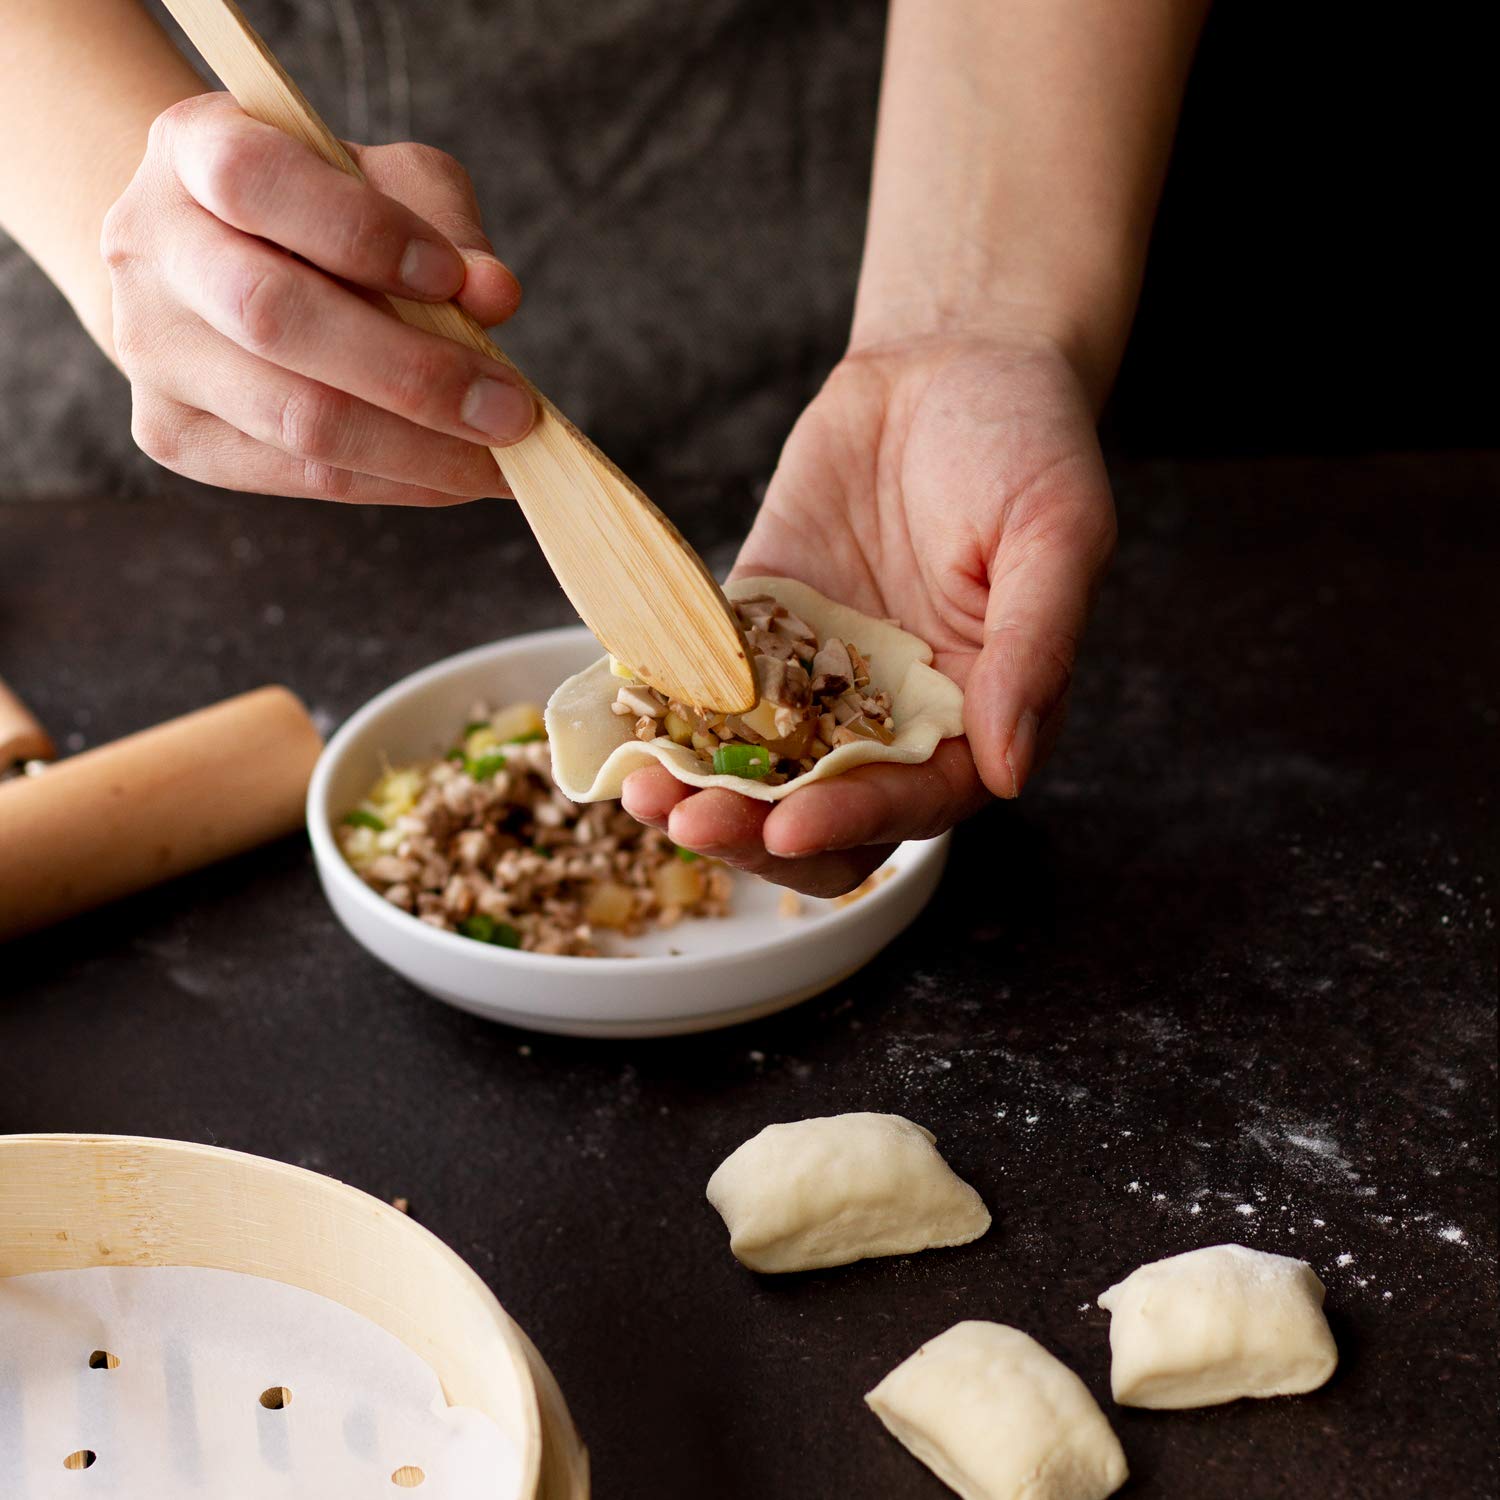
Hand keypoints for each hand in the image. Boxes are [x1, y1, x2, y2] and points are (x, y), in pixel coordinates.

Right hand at [101, 93, 533, 504]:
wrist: (227, 268)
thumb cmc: (328, 214)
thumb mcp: (391, 184)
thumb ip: (444, 224)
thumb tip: (494, 295)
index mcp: (192, 148)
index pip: (255, 181)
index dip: (363, 233)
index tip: (456, 280)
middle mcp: (147, 247)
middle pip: (273, 317)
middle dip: (414, 374)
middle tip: (514, 412)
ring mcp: (150, 350)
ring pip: (294, 419)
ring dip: (419, 451)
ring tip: (503, 461)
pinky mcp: (173, 434)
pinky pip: (300, 477)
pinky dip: (397, 483)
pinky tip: (456, 478)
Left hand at [622, 333, 1116, 893]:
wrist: (947, 360)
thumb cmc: (1028, 441)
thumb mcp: (1058, 533)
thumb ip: (1036, 650)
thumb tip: (1007, 772)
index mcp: (975, 712)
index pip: (915, 798)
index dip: (855, 819)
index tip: (791, 828)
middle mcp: (893, 714)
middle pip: (825, 807)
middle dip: (758, 830)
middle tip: (695, 825)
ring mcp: (819, 675)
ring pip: (758, 763)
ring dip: (703, 789)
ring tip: (645, 793)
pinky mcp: (759, 628)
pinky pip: (708, 683)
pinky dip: (667, 712)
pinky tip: (624, 722)